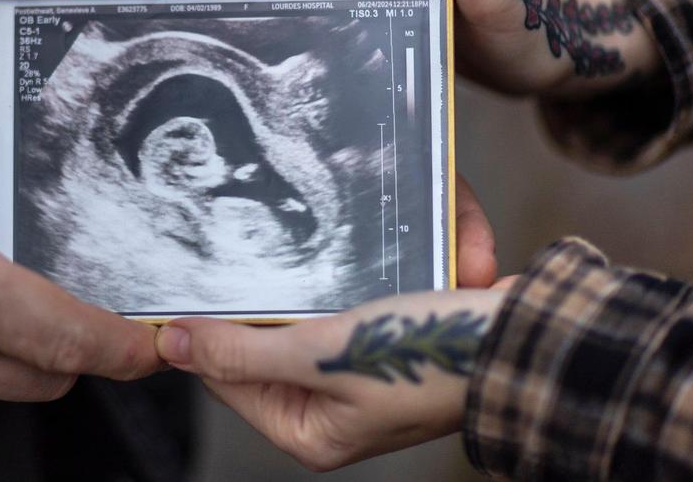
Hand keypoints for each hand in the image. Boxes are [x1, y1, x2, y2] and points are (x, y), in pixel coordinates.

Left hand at [156, 288, 506, 471]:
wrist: (521, 340)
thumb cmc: (428, 359)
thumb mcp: (322, 356)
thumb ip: (243, 352)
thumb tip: (172, 344)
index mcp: (309, 433)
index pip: (225, 378)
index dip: (207, 332)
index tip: (191, 282)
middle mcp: (327, 412)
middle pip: (259, 349)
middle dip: (260, 304)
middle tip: (253, 259)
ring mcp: (352, 377)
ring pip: (294, 322)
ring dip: (295, 290)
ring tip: (297, 262)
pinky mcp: (377, 344)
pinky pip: (332, 309)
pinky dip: (330, 287)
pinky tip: (332, 264)